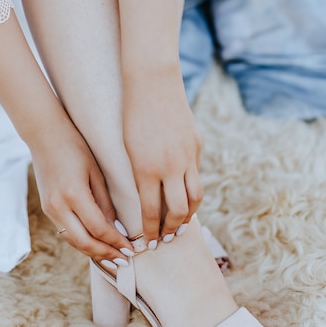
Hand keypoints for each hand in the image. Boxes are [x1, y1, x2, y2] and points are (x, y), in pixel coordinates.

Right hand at [29, 117, 133, 265]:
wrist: (44, 135)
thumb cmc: (75, 147)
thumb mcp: (95, 172)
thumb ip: (104, 203)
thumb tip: (116, 229)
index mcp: (74, 194)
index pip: (99, 228)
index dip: (116, 242)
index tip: (132, 250)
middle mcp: (59, 206)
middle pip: (84, 242)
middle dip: (106, 254)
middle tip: (125, 261)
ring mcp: (50, 209)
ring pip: (73, 241)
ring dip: (93, 252)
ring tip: (113, 259)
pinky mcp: (47, 209)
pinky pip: (66, 233)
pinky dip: (82, 242)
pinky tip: (96, 246)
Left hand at [122, 70, 202, 243]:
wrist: (152, 83)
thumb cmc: (131, 115)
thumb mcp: (128, 149)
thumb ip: (141, 175)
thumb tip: (150, 198)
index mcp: (146, 170)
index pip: (152, 212)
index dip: (152, 231)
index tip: (150, 243)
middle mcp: (170, 167)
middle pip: (177, 211)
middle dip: (172, 229)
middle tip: (166, 239)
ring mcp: (187, 157)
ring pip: (194, 197)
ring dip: (188, 215)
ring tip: (180, 224)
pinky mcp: (197, 146)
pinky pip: (196, 175)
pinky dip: (191, 191)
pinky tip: (185, 196)